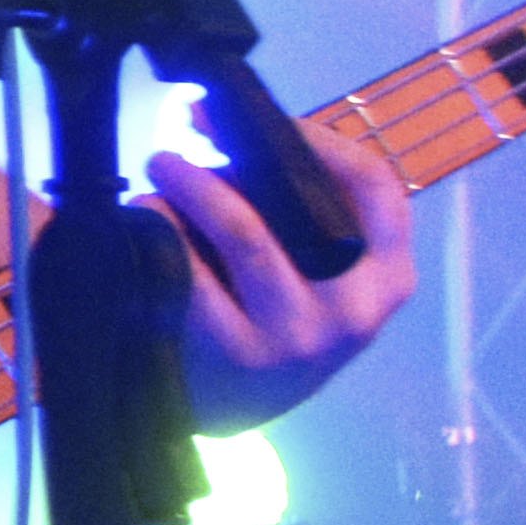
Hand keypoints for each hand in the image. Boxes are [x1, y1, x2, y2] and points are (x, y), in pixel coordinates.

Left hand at [151, 118, 412, 434]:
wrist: (224, 408)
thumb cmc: (266, 315)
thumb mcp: (309, 268)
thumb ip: (292, 204)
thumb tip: (219, 116)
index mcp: (387, 278)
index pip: (375, 186)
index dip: (319, 140)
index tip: (262, 117)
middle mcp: (354, 311)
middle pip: (300, 202)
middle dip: (236, 156)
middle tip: (186, 134)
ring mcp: (299, 338)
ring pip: (245, 233)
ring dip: (192, 189)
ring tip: (159, 172)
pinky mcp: (240, 356)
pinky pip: (193, 274)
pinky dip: (162, 234)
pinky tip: (139, 223)